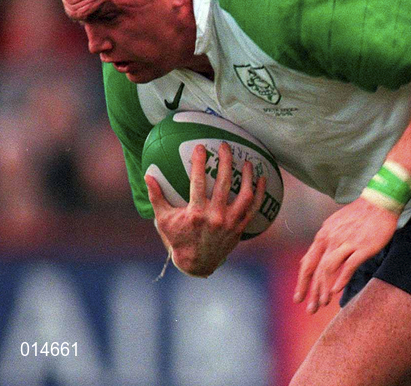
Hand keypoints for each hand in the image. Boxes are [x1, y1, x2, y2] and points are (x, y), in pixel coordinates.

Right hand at [146, 142, 266, 276]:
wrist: (197, 263)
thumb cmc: (178, 239)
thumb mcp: (164, 220)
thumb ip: (157, 197)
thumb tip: (148, 176)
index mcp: (195, 213)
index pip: (198, 182)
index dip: (200, 162)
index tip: (201, 147)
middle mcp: (215, 216)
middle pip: (224, 183)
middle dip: (226, 161)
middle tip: (225, 146)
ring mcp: (230, 222)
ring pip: (244, 194)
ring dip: (247, 176)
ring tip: (247, 161)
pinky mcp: (240, 227)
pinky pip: (254, 207)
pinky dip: (260, 193)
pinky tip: (263, 179)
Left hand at [293, 197, 398, 312]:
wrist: (379, 202)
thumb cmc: (359, 214)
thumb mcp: (334, 224)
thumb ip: (322, 242)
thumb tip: (307, 258)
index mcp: (323, 235)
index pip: (308, 263)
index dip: (302, 282)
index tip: (299, 298)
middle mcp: (332, 239)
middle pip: (317, 269)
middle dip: (312, 292)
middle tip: (311, 309)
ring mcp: (347, 243)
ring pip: (329, 269)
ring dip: (324, 289)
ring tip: (324, 303)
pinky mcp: (362, 247)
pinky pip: (348, 265)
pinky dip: (341, 279)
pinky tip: (337, 291)